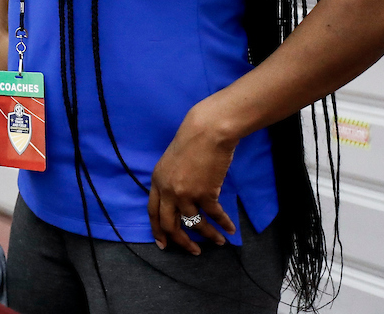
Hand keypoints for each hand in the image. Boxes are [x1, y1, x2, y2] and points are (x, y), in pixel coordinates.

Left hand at [148, 102, 237, 253]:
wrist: (207, 131)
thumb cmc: (192, 141)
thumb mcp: (171, 162)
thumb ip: (171, 181)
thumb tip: (179, 200)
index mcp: (156, 181)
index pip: (152, 212)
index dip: (158, 230)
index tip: (163, 244)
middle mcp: (167, 190)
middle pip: (170, 224)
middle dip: (181, 242)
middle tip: (193, 251)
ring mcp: (185, 193)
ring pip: (194, 223)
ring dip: (208, 235)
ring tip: (219, 242)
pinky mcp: (205, 193)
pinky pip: (214, 215)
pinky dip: (224, 224)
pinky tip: (231, 229)